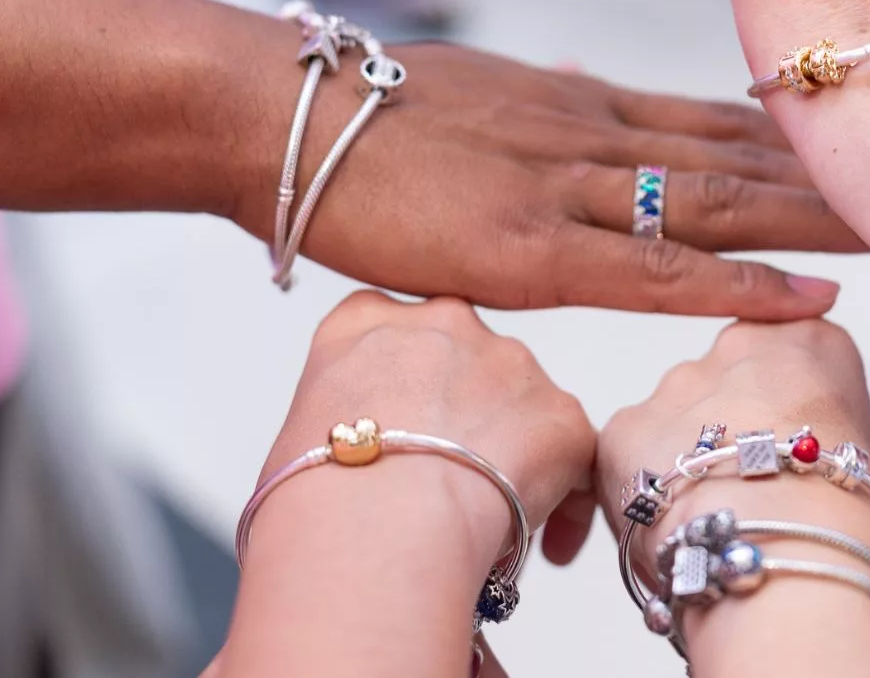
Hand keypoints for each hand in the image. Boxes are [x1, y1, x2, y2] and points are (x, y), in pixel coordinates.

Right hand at [231, 40, 861, 319]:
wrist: (275, 114)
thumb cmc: (362, 114)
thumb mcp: (478, 91)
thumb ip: (546, 100)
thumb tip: (583, 79)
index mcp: (581, 104)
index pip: (716, 119)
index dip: (799, 140)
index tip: (865, 152)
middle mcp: (594, 135)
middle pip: (743, 155)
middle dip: (835, 176)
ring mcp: (568, 189)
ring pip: (722, 205)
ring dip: (817, 222)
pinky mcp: (529, 248)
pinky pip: (656, 270)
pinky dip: (739, 284)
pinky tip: (808, 296)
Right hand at [262, 291, 596, 545]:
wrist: (371, 529)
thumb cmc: (316, 501)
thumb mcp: (297, 435)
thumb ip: (343, 417)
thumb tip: (361, 458)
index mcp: (364, 323)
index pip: (392, 331)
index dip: (406, 386)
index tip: (408, 429)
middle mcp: (443, 323)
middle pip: (467, 361)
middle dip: (467, 414)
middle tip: (454, 480)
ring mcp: (508, 361)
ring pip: (523, 403)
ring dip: (515, 450)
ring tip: (492, 519)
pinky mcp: (560, 412)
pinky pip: (573, 453)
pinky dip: (564, 499)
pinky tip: (543, 547)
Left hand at [597, 320, 869, 540]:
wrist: (781, 547)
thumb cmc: (838, 515)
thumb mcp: (862, 452)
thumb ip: (820, 427)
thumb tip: (795, 458)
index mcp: (808, 344)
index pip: (787, 354)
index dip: (783, 409)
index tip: (787, 446)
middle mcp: (737, 348)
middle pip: (724, 383)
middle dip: (728, 430)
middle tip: (748, 489)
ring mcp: (678, 384)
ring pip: (672, 420)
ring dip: (683, 459)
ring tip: (715, 515)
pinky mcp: (627, 425)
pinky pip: (628, 457)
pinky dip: (644, 490)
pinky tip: (674, 525)